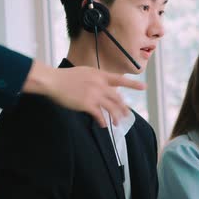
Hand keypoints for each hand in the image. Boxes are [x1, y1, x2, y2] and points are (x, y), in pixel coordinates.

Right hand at [22, 61, 145, 126]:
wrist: (53, 80)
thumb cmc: (65, 77)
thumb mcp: (84, 72)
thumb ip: (95, 79)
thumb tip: (101, 87)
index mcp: (99, 74)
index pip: (119, 79)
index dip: (133, 84)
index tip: (144, 87)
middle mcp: (100, 84)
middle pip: (117, 97)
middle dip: (123, 107)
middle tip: (127, 114)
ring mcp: (94, 94)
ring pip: (111, 107)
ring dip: (116, 116)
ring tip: (118, 123)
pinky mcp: (87, 103)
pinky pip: (99, 115)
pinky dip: (102, 121)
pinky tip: (103, 125)